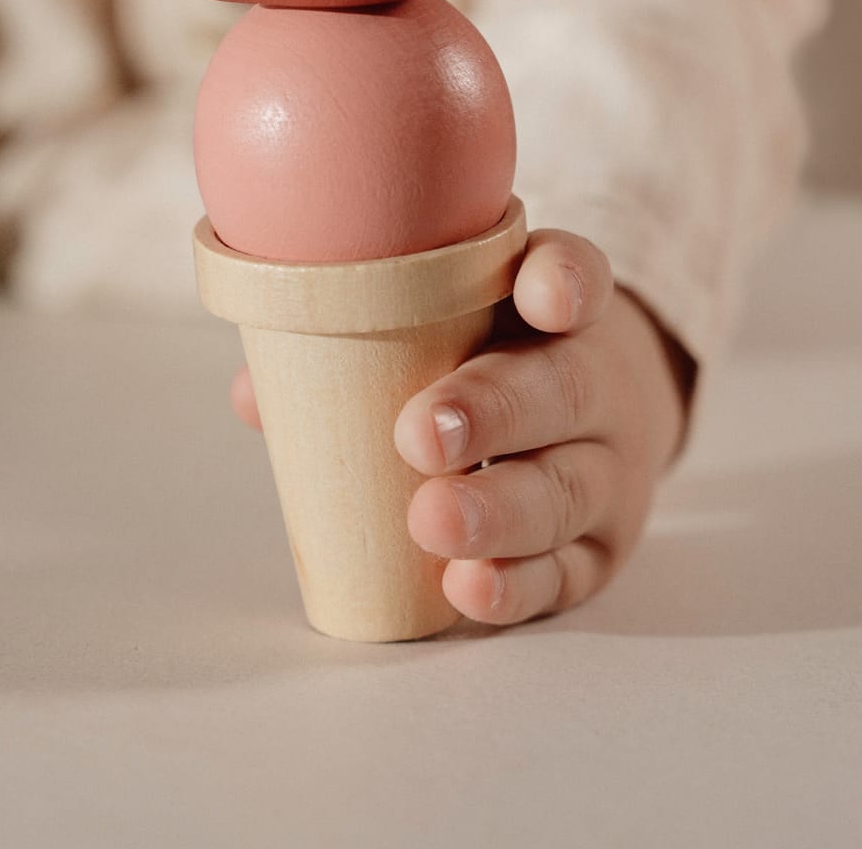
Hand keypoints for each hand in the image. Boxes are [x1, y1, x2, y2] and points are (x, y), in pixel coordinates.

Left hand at [227, 228, 695, 626]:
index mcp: (557, 308)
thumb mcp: (453, 324)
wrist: (601, 421)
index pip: (574, 274)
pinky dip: (518, 585)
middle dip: (493, 411)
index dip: (560, 281)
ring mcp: (604, 470)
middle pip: (565, 389)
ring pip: (564, 490)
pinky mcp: (598, 549)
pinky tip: (469, 588)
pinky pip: (565, 572)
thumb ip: (363, 339)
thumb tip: (258, 394)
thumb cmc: (495, 360)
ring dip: (498, 512)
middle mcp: (595, 382)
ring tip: (432, 520)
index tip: (538, 294)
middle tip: (418, 434)